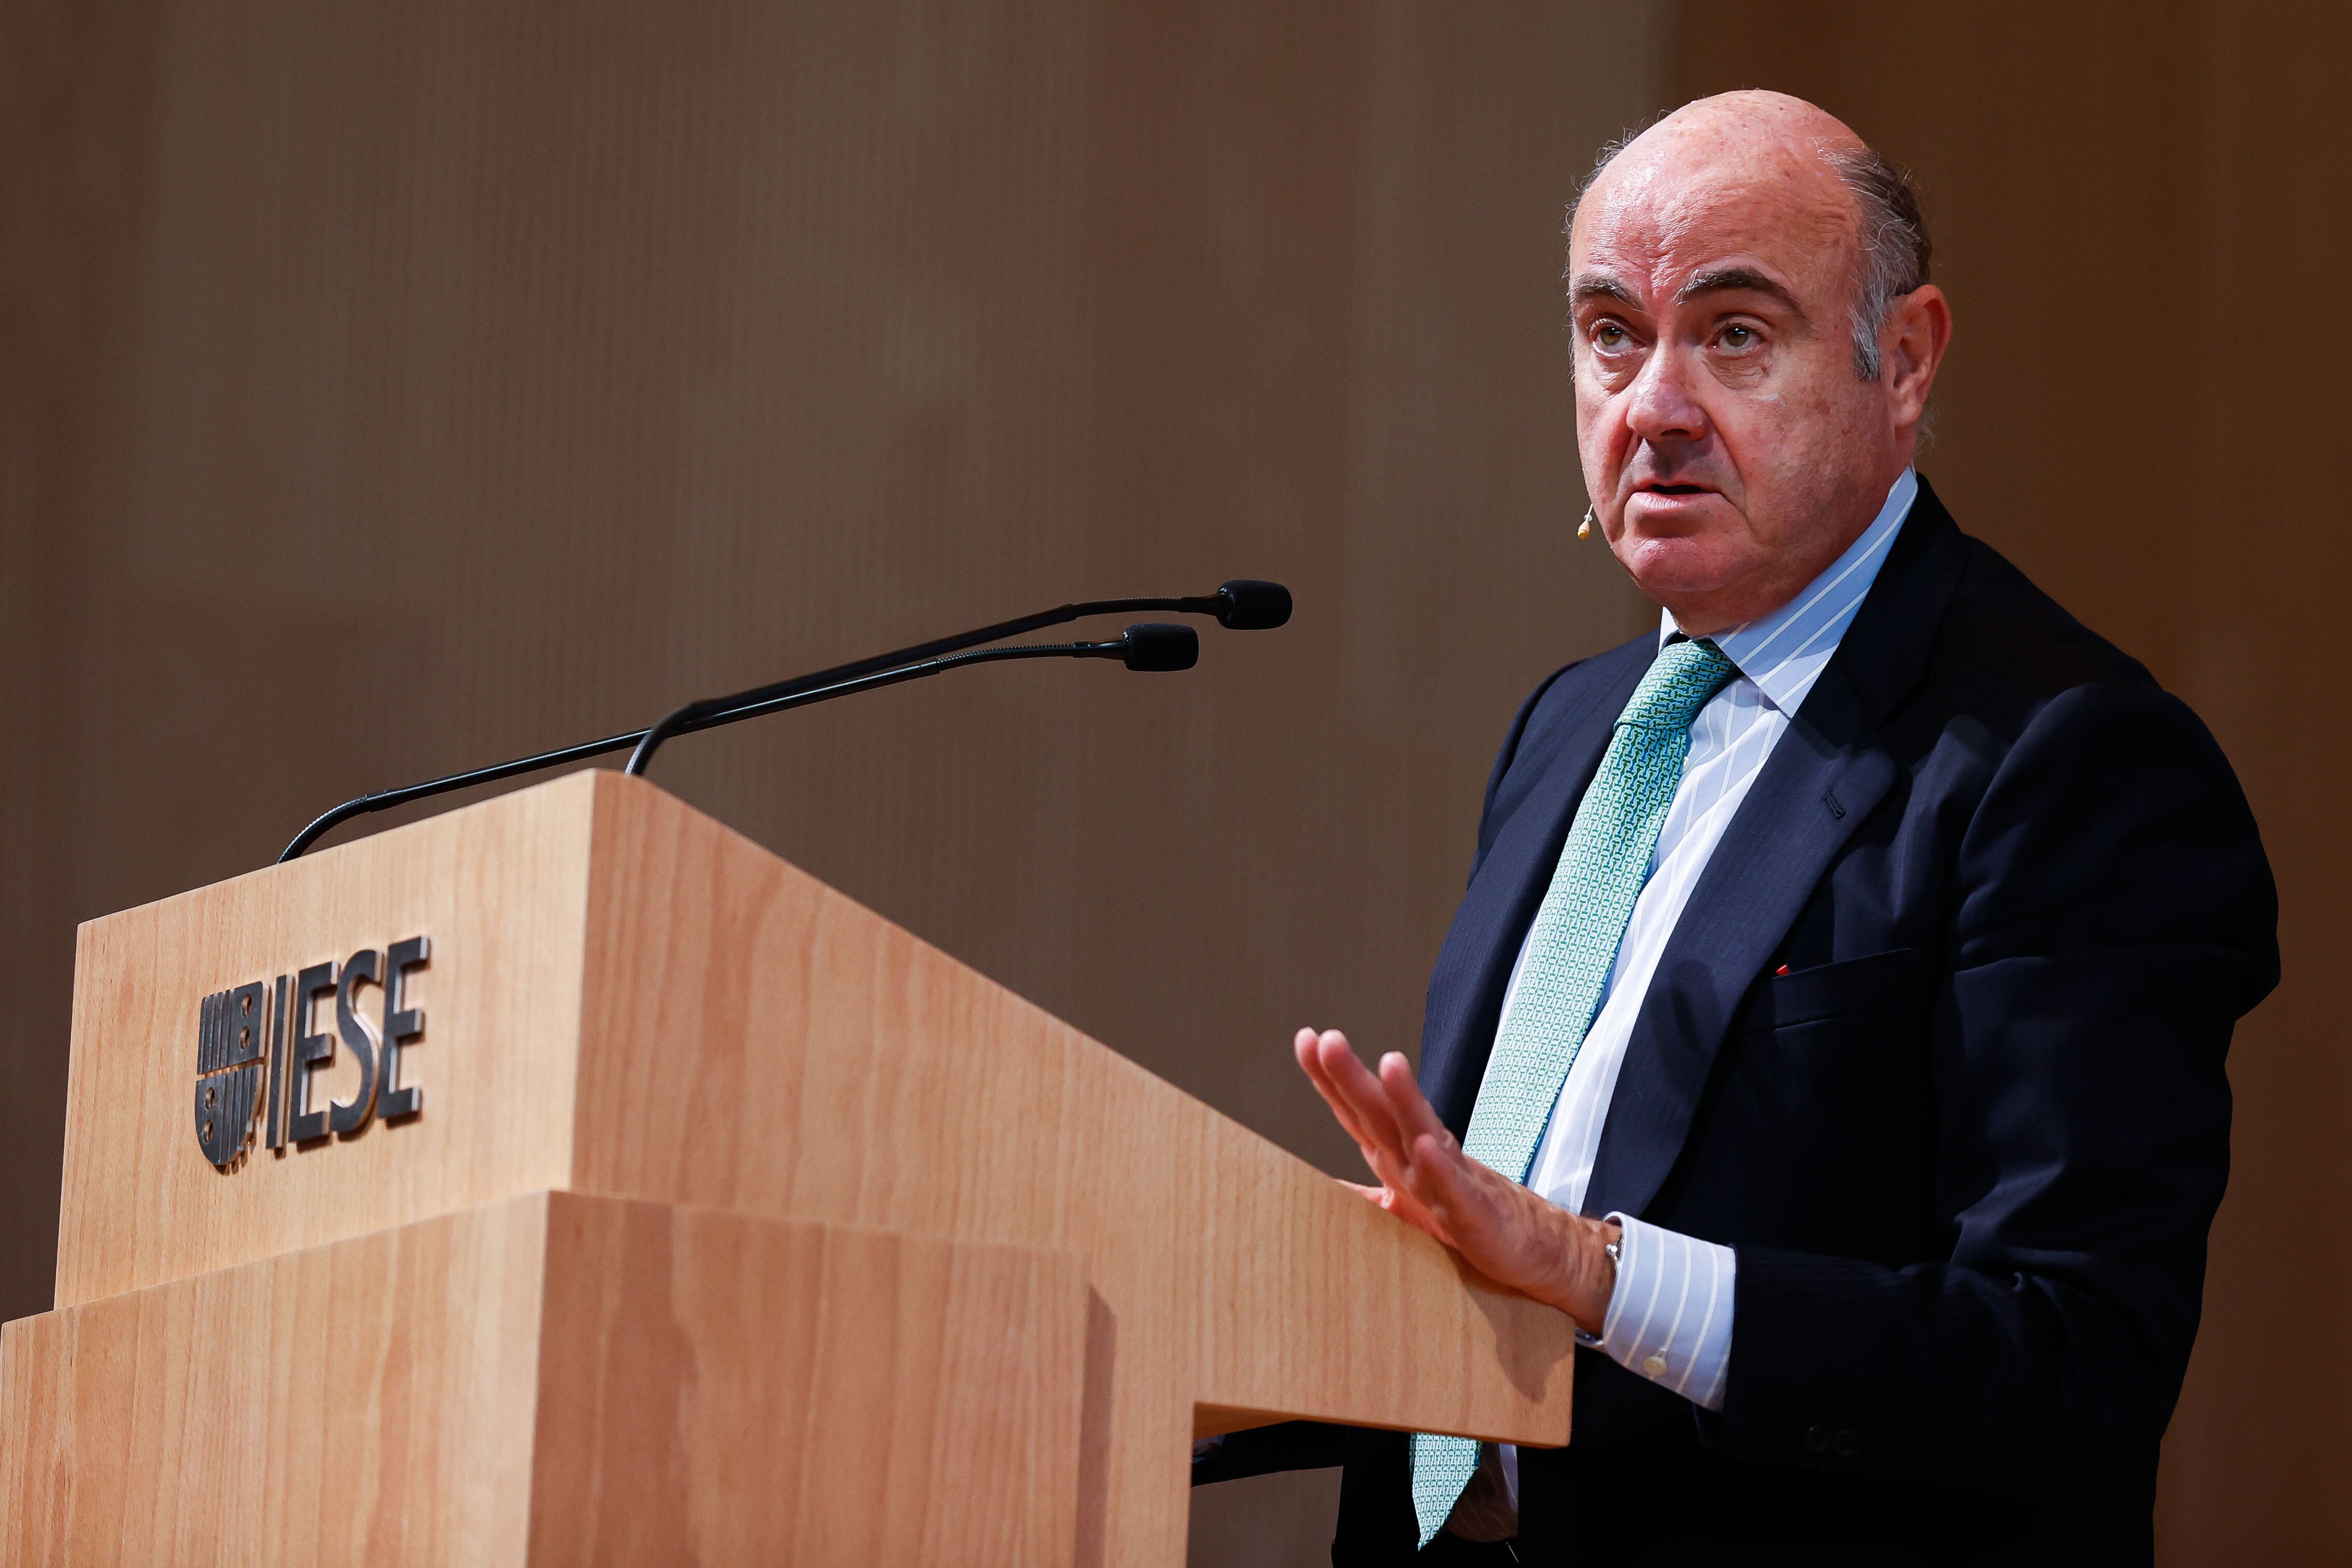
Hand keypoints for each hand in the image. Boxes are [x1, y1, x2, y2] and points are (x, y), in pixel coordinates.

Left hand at [1294, 1027, 1620, 1333]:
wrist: (1535, 1247)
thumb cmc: (1464, 1217)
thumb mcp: (1403, 1209)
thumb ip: (1363, 1195)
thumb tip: (1322, 1189)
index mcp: (1397, 1154)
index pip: (1356, 1110)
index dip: (1330, 1078)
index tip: (1306, 1039)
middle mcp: (1419, 1156)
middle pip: (1381, 1111)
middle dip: (1354, 1076)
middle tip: (1330, 1040)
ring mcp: (1448, 1179)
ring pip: (1421, 1134)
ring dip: (1404, 1099)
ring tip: (1389, 1064)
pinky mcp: (1474, 1211)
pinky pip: (1454, 1188)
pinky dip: (1440, 1167)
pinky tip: (1425, 1146)